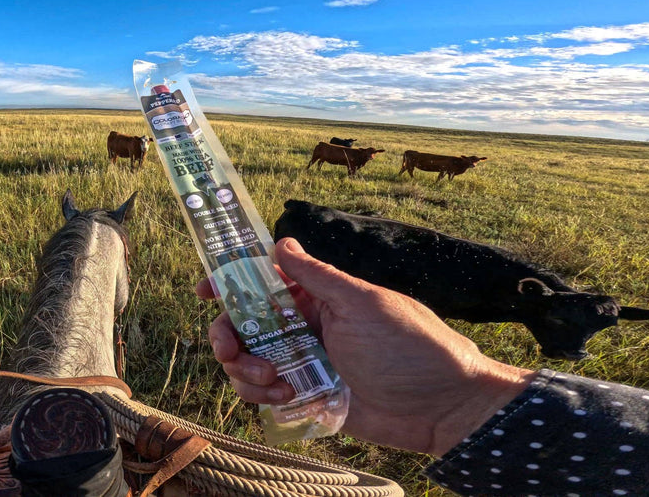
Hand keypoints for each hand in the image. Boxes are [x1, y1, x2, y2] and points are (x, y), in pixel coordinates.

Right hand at [197, 238, 534, 455]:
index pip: (262, 284)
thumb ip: (316, 277)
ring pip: (246, 361)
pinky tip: (288, 398)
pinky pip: (263, 395)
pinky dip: (262, 396)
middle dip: (228, 336)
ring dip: (246, 371)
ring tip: (276, 382)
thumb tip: (281, 241)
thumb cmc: (412, 347)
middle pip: (242, 325)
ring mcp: (303, 364)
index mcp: (317, 298)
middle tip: (232, 350)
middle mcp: (304, 328)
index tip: (205, 291)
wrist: (443, 407)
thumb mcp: (363, 303)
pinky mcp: (306, 398)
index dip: (228, 284)